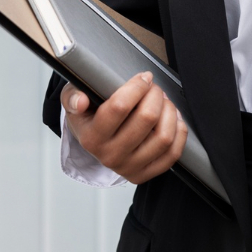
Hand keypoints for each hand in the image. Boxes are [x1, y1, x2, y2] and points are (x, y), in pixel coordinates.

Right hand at [62, 72, 187, 183]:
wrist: (93, 142)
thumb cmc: (88, 115)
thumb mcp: (73, 100)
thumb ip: (73, 97)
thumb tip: (81, 101)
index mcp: (91, 137)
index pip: (119, 107)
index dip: (137, 86)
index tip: (144, 77)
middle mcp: (109, 156)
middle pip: (146, 118)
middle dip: (156, 95)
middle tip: (154, 88)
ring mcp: (128, 168)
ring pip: (163, 137)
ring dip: (170, 112)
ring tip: (164, 102)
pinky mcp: (145, 174)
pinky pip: (172, 154)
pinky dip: (179, 133)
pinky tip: (173, 119)